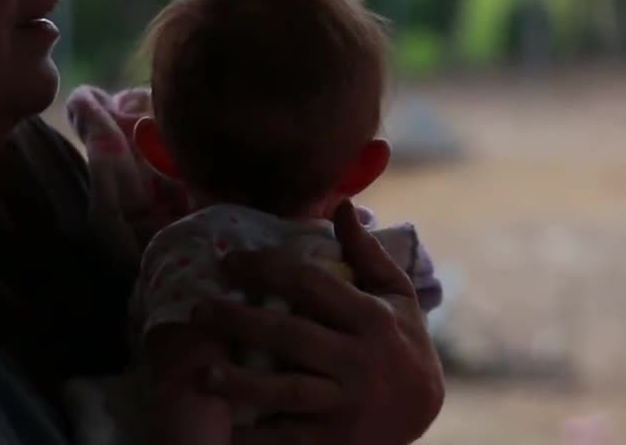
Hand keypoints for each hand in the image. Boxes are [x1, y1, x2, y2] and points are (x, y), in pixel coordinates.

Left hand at [192, 201, 444, 444]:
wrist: (426, 410)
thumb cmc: (403, 340)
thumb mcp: (397, 293)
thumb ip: (366, 252)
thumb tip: (339, 204)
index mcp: (372, 317)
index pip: (312, 285)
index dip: (266, 269)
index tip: (228, 261)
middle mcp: (359, 359)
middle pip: (291, 336)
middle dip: (241, 321)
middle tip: (199, 309)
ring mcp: (347, 403)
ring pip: (286, 390)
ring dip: (240, 383)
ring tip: (201, 374)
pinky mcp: (335, 440)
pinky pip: (288, 436)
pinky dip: (255, 435)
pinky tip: (223, 427)